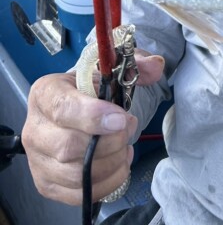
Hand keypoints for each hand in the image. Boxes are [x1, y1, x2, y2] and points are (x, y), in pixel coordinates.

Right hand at [21, 51, 164, 204]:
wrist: (82, 108)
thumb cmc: (93, 88)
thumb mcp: (113, 67)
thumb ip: (136, 63)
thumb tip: (155, 66)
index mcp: (46, 92)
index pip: (62, 108)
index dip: (94, 116)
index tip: (121, 118)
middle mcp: (34, 128)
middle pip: (68, 147)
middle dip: (110, 142)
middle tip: (128, 128)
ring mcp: (37, 160)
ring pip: (75, 174)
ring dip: (111, 163)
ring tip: (125, 146)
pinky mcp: (47, 184)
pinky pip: (78, 193)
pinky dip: (107, 182)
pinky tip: (119, 164)